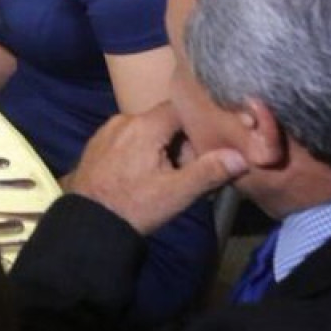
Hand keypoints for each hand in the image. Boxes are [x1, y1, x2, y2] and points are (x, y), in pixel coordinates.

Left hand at [66, 103, 245, 235]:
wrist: (88, 223)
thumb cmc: (135, 206)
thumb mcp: (177, 193)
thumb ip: (209, 171)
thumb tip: (241, 156)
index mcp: (144, 125)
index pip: (181, 108)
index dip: (197, 124)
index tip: (208, 144)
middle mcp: (123, 119)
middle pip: (163, 120)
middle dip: (179, 141)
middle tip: (187, 170)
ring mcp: (107, 130)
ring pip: (145, 130)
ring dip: (160, 147)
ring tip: (166, 176)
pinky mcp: (97, 144)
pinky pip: (127, 138)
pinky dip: (140, 150)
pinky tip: (143, 175)